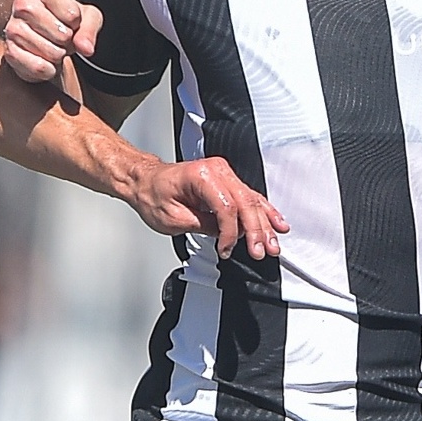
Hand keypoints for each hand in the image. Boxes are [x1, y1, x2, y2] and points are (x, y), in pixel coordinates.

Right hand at [4, 0, 103, 84]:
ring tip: (53, 47)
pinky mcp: (9, 51)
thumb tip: (85, 48)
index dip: (77, 24)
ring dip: (58, 56)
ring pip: (50, 52)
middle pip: (62, 35)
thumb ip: (90, 30)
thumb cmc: (66, 22)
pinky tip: (45, 60)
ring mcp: (13, 28)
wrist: (49, 38)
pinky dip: (48, 69)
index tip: (71, 22)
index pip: (72, 15)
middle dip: (68, 42)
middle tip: (62, 38)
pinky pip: (38, 67)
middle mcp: (23, 4)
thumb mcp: (88, 18)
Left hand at [127, 156, 288, 261]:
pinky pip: (250, 196)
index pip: (227, 207)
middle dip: (256, 230)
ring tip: (273, 243)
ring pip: (252, 200)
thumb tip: (225, 234)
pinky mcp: (226, 181)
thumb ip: (203, 225)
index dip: (230, 233)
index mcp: (202, 175)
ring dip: (264, 224)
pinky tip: (276, 223)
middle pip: (245, 203)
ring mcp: (224, 173)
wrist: (145, 181)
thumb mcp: (173, 218)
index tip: (226, 249)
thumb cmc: (153, 194)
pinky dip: (263, 211)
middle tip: (262, 251)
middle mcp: (216, 170)